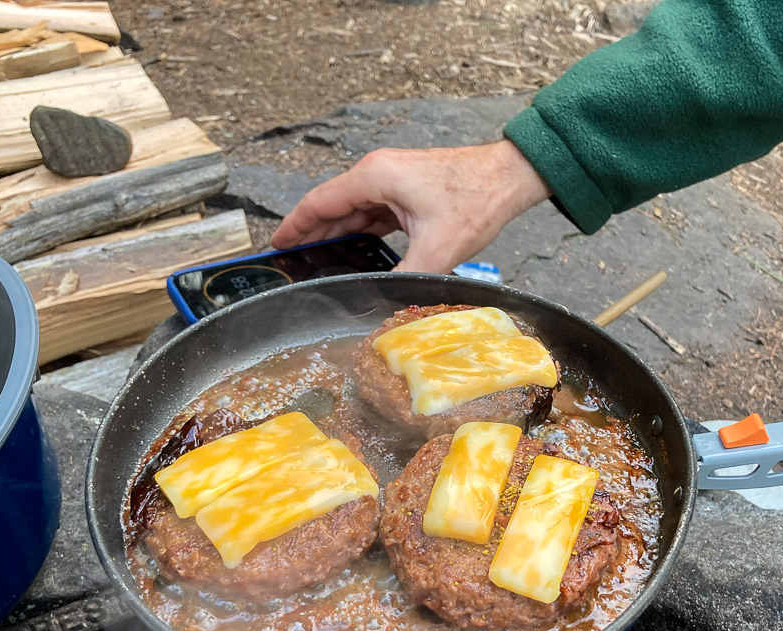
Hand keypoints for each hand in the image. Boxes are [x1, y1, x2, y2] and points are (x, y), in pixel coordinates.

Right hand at [270, 140, 550, 272]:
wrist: (507, 178)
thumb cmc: (476, 199)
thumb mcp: (438, 248)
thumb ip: (406, 277)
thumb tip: (386, 303)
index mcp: (374, 178)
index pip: (319, 204)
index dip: (294, 227)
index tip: (275, 247)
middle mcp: (377, 174)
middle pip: (331, 208)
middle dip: (310, 235)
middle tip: (291, 264)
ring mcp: (391, 181)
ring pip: (352, 211)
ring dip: (336, 235)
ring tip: (316, 262)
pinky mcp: (405, 192)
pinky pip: (372, 213)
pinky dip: (360, 232)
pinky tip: (355, 253)